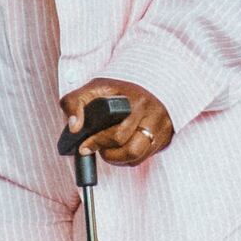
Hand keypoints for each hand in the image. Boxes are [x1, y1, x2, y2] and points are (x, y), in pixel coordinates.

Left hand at [58, 80, 174, 165]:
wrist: (150, 82)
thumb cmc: (119, 89)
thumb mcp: (93, 88)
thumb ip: (74, 102)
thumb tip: (74, 128)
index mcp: (134, 101)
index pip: (115, 130)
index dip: (98, 141)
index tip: (84, 147)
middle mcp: (151, 114)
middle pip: (126, 146)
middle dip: (105, 150)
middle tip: (93, 146)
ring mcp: (161, 127)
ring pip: (135, 155)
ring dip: (117, 158)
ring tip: (107, 149)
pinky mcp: (166, 137)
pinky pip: (144, 157)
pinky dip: (128, 158)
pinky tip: (119, 148)